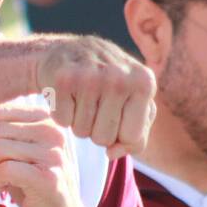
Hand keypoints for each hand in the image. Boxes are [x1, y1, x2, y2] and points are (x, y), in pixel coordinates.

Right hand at [33, 35, 155, 159]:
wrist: (66, 52)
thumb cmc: (105, 83)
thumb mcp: (133, 103)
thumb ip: (135, 136)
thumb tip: (112, 153)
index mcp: (145, 82)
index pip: (132, 137)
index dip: (119, 133)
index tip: (114, 113)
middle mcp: (120, 77)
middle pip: (104, 138)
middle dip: (96, 128)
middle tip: (93, 104)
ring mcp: (90, 77)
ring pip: (81, 132)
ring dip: (78, 121)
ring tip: (80, 98)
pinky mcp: (63, 79)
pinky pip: (62, 121)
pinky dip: (61, 113)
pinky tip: (66, 94)